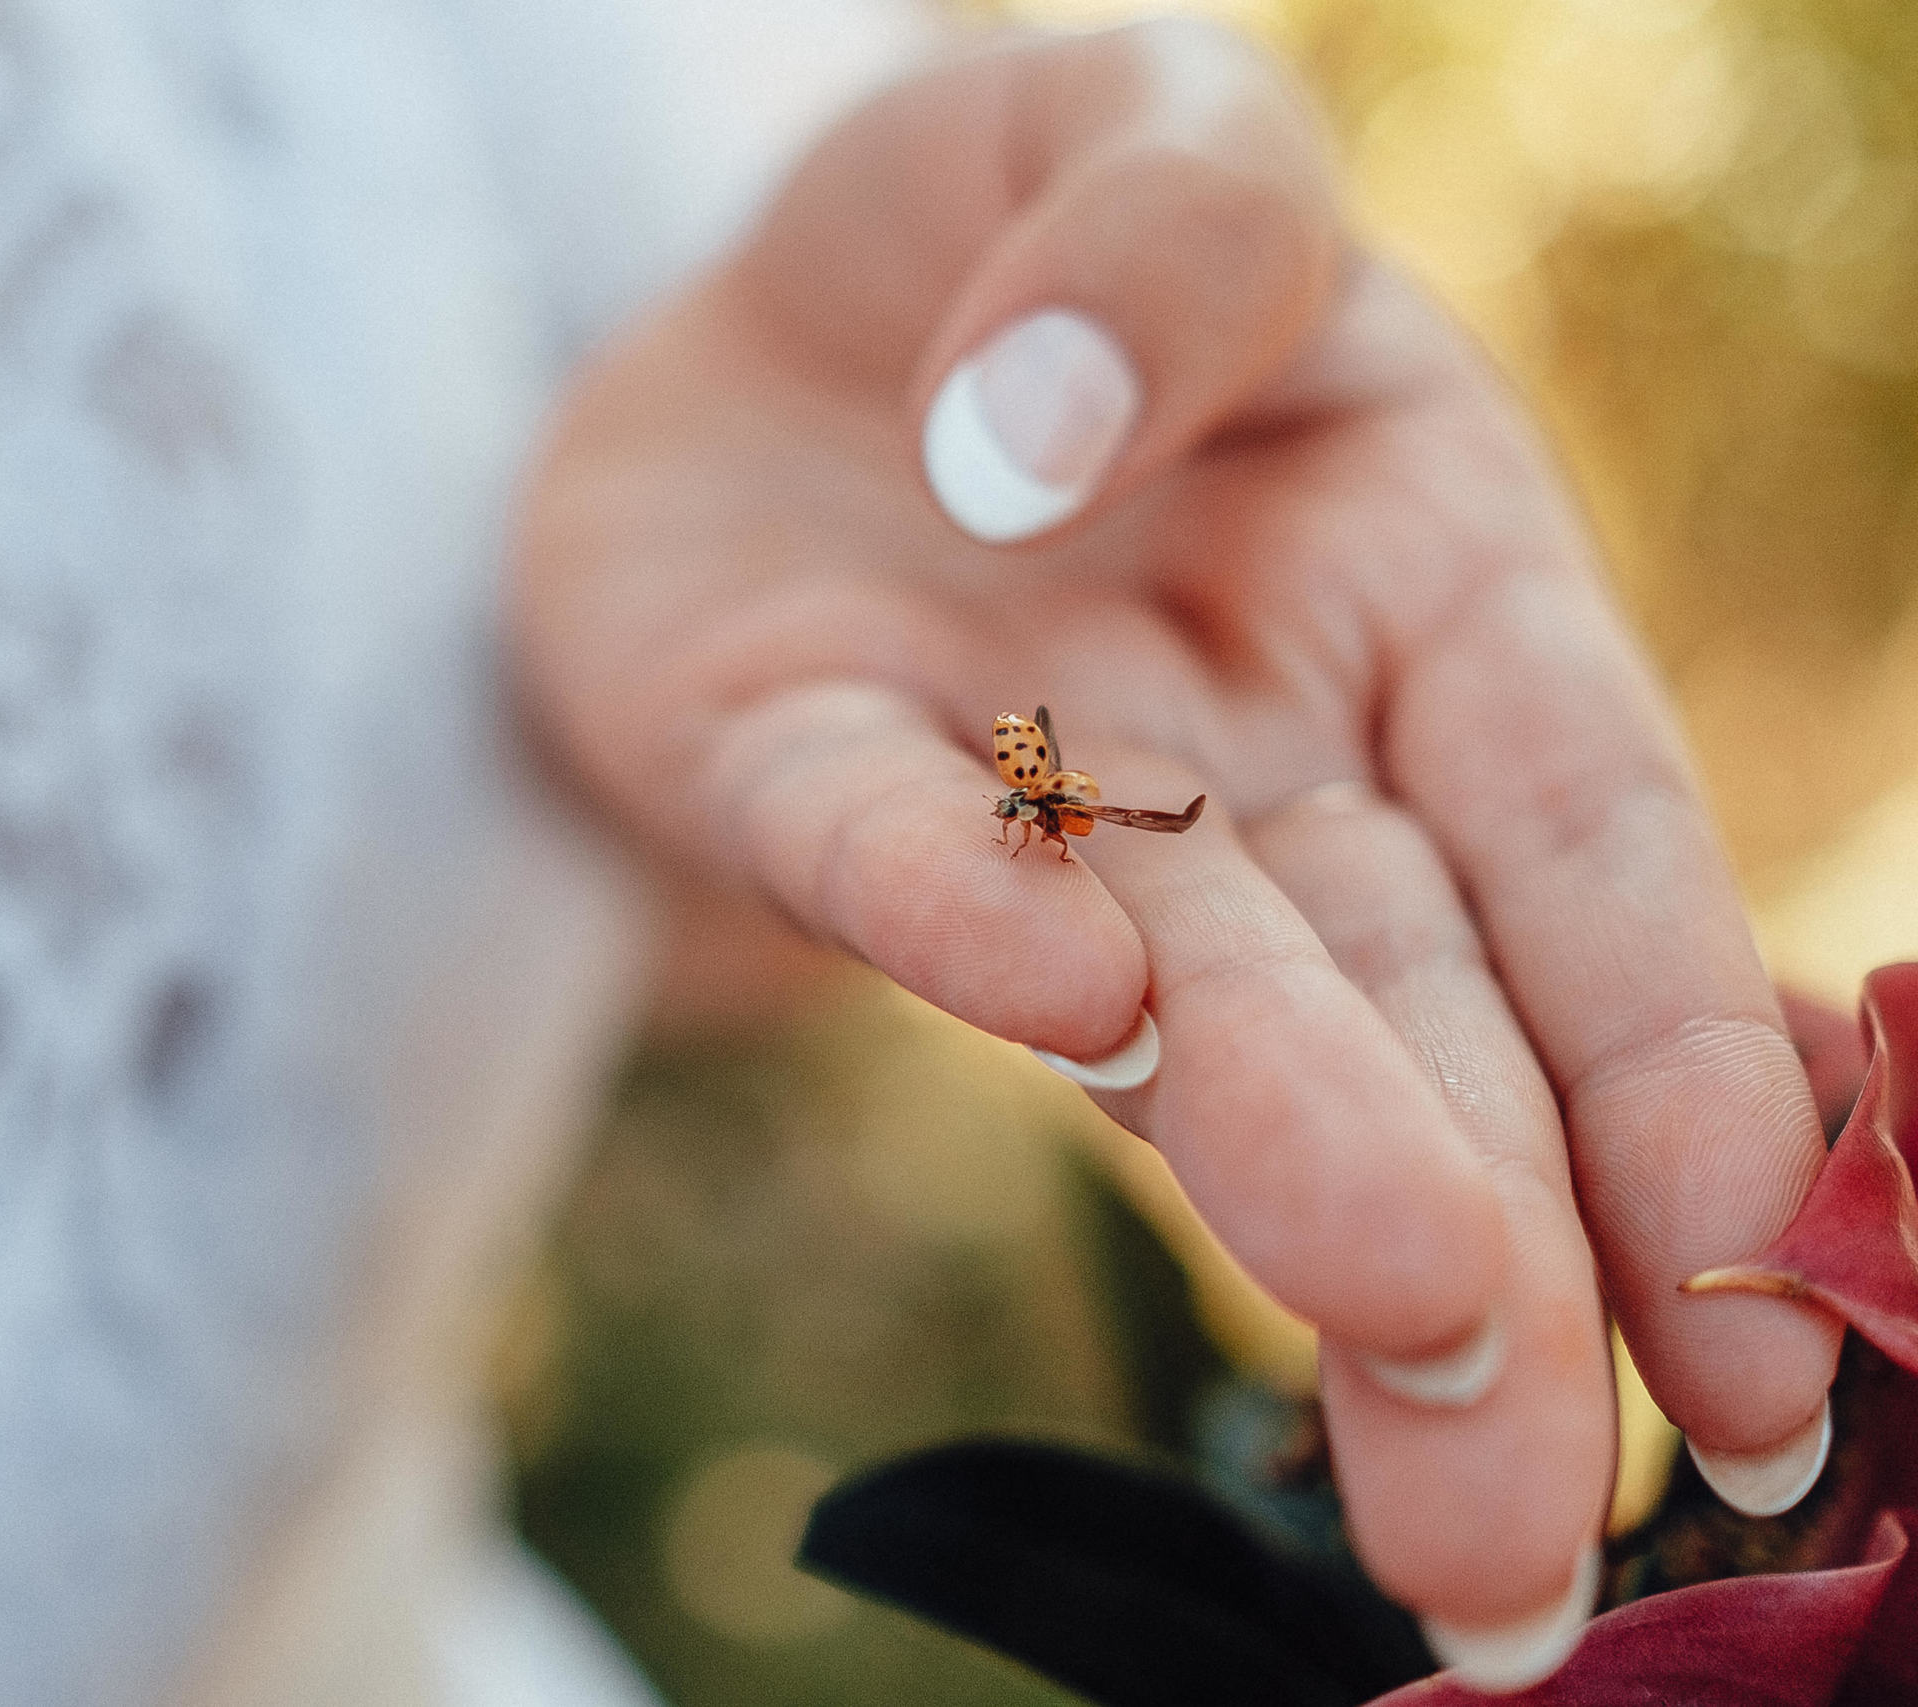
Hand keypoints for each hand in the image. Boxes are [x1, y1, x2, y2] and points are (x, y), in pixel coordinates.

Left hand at [513, 17, 1839, 1676]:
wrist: (739, 313)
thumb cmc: (1005, 240)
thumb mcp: (1146, 134)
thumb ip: (1175, 226)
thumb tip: (1053, 443)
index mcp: (1424, 593)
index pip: (1588, 843)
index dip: (1681, 1069)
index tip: (1763, 1321)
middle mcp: (1251, 739)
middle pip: (1413, 1003)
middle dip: (1502, 1253)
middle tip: (1549, 1540)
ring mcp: (1023, 778)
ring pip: (1183, 998)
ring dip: (1292, 1173)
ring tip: (1416, 1395)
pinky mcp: (781, 765)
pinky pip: (877, 848)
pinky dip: (961, 921)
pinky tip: (1069, 1008)